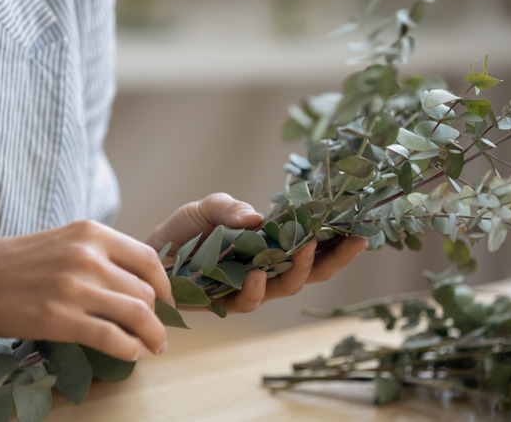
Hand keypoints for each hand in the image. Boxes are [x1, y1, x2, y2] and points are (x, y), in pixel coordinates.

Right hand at [0, 220, 171, 359]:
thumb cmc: (13, 263)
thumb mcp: (62, 241)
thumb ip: (98, 253)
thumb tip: (136, 278)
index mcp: (91, 233)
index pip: (148, 258)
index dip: (165, 284)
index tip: (166, 301)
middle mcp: (88, 257)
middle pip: (145, 290)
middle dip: (157, 316)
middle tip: (158, 331)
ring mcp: (75, 288)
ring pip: (137, 313)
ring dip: (152, 335)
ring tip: (153, 346)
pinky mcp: (61, 319)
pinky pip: (112, 337)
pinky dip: (130, 349)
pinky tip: (131, 354)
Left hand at [146, 193, 367, 312]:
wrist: (149, 253)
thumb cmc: (185, 231)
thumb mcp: (207, 208)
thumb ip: (230, 208)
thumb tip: (259, 216)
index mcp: (269, 247)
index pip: (312, 248)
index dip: (338, 243)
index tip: (362, 230)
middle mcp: (265, 271)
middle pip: (310, 273)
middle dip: (334, 260)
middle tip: (352, 242)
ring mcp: (246, 288)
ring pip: (284, 288)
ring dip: (300, 270)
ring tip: (306, 248)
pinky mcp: (222, 303)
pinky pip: (246, 301)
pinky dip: (254, 288)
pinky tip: (256, 274)